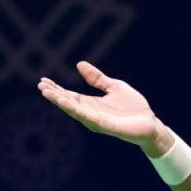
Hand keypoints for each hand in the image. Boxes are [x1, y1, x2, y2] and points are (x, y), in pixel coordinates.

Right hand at [37, 61, 159, 147]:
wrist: (150, 123)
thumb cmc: (133, 107)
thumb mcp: (114, 86)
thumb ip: (98, 78)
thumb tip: (79, 64)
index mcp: (92, 104)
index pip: (70, 96)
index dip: (56, 89)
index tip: (43, 80)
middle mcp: (91, 114)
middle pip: (68, 103)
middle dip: (54, 95)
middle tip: (40, 85)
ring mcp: (97, 121)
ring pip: (75, 111)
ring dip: (61, 102)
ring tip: (47, 92)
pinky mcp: (106, 125)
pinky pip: (89, 117)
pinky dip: (77, 110)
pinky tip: (67, 103)